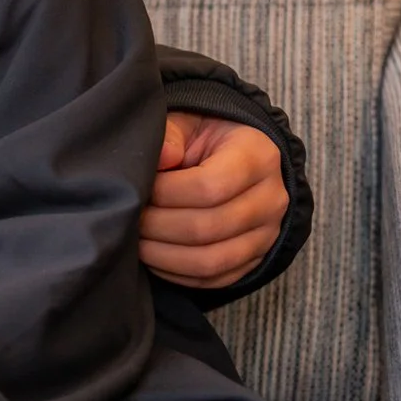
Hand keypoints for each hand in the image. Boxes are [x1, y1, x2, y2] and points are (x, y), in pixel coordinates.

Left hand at [139, 112, 287, 289]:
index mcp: (258, 156)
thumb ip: (170, 136)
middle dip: (157, 226)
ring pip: (211, 260)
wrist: (234, 157)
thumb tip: (159, 157)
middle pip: (207, 227)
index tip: (138, 189)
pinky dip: (177, 273)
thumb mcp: (187, 123)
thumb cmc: (203, 138)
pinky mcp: (255, 258)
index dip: (165, 193)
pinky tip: (154, 257)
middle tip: (128, 217)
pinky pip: (215, 278)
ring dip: (163, 255)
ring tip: (136, 239)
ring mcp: (267, 233)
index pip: (209, 187)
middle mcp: (271, 199)